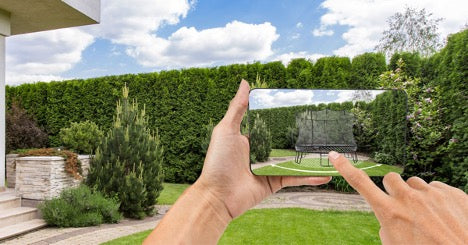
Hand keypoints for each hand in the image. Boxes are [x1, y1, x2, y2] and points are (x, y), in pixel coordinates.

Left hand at [195, 80, 330, 218]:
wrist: (218, 196)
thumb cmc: (218, 162)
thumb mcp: (226, 130)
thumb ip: (237, 108)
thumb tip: (245, 82)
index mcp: (250, 138)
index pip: (269, 123)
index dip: (282, 115)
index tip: (300, 105)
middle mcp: (260, 152)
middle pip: (284, 140)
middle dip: (301, 134)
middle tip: (321, 123)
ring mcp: (269, 168)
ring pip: (294, 159)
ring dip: (311, 156)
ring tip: (330, 147)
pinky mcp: (275, 182)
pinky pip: (296, 178)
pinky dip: (311, 177)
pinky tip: (327, 174)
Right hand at [328, 151, 467, 244]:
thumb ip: (386, 226)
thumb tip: (388, 216)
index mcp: (389, 212)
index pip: (360, 183)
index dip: (345, 167)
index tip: (335, 155)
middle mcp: (408, 199)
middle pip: (391, 178)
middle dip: (393, 189)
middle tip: (403, 206)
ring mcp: (432, 194)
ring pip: (415, 183)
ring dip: (417, 195)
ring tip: (428, 216)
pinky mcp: (452, 193)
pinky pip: (437, 188)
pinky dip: (437, 199)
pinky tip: (444, 216)